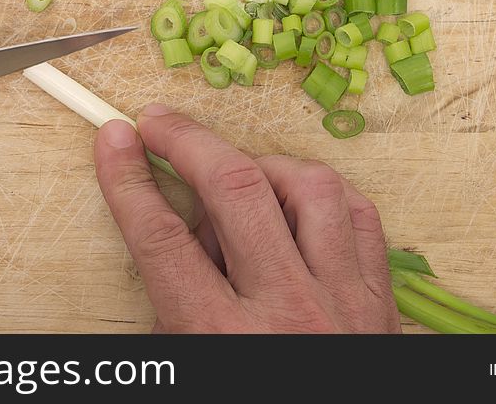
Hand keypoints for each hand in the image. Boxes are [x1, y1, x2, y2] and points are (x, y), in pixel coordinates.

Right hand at [94, 104, 400, 332]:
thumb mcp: (188, 373)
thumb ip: (174, 311)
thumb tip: (180, 240)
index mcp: (224, 342)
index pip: (162, 238)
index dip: (129, 181)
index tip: (115, 142)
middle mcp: (287, 313)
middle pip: (235, 191)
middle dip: (188, 142)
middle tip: (160, 122)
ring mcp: (342, 302)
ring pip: (309, 189)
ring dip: (263, 166)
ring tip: (236, 173)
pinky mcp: (380, 300)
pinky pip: (359, 216)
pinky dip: (322, 194)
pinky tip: (296, 198)